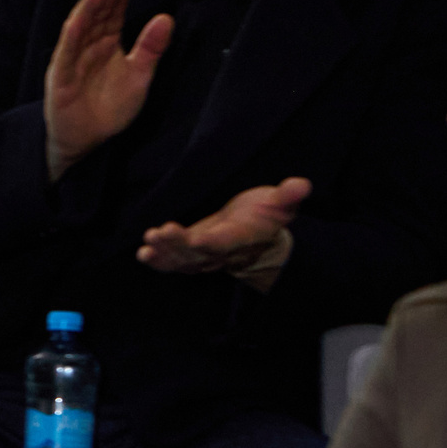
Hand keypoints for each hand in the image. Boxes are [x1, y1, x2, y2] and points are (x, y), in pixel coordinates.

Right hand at [42, 0, 171, 180]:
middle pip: (96, 18)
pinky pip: (65, 53)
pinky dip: (70, 37)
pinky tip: (77, 22)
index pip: (112, 17)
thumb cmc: (112, 108)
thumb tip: (166, 18)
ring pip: (79, 30)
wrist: (89, 139)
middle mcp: (88, 48)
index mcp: (107, 46)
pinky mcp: (60, 75)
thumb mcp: (140, 77)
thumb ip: (151, 48)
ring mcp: (72, 60)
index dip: (117, 0)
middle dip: (103, 0)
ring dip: (86, 11)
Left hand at [138, 177, 307, 275]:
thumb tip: (303, 184)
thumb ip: (288, 196)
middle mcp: (221, 251)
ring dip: (165, 253)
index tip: (199, 238)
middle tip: (160, 233)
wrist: (257, 241)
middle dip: (179, 245)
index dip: (214, 241)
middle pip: (198, 252)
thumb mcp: (280, 204)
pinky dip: (159, 261)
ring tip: (148, 243)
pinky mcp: (191, 255)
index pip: (228, 241)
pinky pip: (174, 263)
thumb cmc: (265, 216)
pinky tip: (143, 254)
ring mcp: (204, 256)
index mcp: (243, 237)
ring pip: (183, 259)